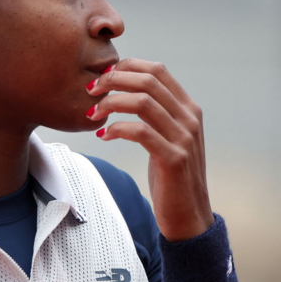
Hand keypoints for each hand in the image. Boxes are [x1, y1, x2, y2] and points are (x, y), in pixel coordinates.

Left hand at [86, 58, 213, 240]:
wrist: (189, 215)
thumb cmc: (171, 176)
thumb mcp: (168, 138)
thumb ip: (156, 114)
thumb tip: (124, 91)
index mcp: (188, 108)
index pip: (157, 70)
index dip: (127, 66)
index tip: (104, 75)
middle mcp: (189, 118)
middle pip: (148, 81)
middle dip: (114, 80)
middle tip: (91, 90)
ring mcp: (183, 138)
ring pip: (142, 102)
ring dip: (111, 102)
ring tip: (93, 113)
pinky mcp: (173, 158)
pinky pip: (140, 131)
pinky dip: (116, 128)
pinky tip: (103, 135)